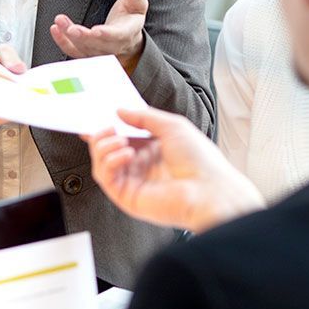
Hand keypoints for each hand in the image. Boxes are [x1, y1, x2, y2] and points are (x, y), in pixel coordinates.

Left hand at [50, 0, 147, 72]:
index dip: (106, 34)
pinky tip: (55, 30)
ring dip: (69, 37)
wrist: (127, 38)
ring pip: (83, 49)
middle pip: (97, 46)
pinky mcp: (87, 53)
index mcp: (127, 34)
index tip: (96, 30)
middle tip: (70, 28)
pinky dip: (63, 43)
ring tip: (59, 22)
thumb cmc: (130, 19)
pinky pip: (74, 52)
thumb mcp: (138, 5)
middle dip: (83, 37)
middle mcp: (113, 47)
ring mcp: (99, 52)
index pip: (117, 36)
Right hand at [88, 108, 264, 232]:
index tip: (99, 116)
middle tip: (107, 126)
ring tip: (120, 140)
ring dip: (104, 147)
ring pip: (102, 163)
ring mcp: (133, 182)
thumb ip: (143, 117)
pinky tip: (126, 153)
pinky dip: (109, 162)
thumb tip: (120, 111)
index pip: (123, 136)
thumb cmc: (199, 160)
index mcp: (153, 150)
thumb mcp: (172, 126)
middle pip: (108, 149)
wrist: (209, 190)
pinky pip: (106, 178)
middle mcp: (141, 166)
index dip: (109, 127)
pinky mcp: (127, 197)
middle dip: (102, 135)